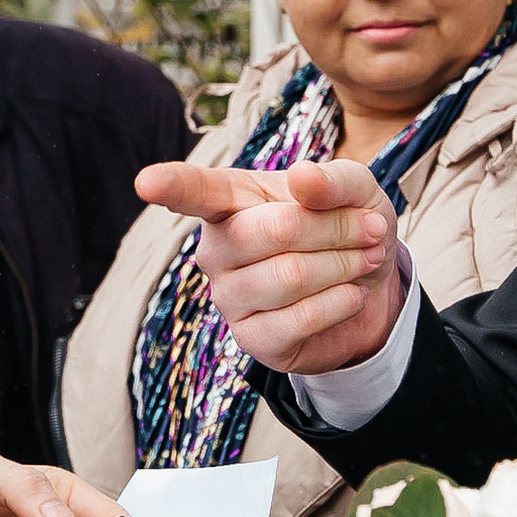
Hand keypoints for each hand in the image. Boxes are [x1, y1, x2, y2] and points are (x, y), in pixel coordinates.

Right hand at [134, 158, 402, 374]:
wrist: (370, 288)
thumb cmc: (348, 226)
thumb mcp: (355, 191)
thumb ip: (333, 180)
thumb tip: (302, 178)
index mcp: (230, 200)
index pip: (194, 190)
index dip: (170, 185)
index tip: (146, 181)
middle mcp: (217, 248)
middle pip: (274, 231)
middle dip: (337, 230)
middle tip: (370, 231)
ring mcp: (229, 296)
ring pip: (290, 275)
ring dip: (344, 266)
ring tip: (364, 260)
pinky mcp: (251, 338)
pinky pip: (298, 319)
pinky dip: (339, 303)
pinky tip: (350, 294)